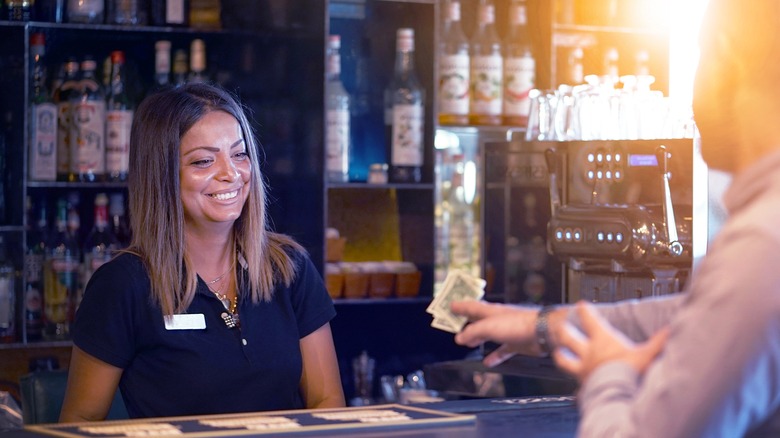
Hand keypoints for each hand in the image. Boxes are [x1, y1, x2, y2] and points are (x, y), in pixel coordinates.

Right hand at [450, 300, 538, 366]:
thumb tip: (459, 338)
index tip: (450, 305)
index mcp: (491, 311)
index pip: (471, 306)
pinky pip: (502, 350)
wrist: (543, 332)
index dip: (460, 306)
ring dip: (478, 338)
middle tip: (455, 323)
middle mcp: (498, 319)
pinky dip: (495, 356)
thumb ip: (473, 332)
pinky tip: (488, 362)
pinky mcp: (516, 343)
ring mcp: (508, 331)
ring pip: (489, 334)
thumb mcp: (489, 327)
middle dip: (467, 322)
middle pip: (479, 320)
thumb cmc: (518, 324)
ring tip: (467, 343)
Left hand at [553, 301, 669, 382]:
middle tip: (560, 326)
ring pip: (564, 360)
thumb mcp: (646, 354)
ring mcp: (582, 369)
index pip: (589, 320)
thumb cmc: (629, 372)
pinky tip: (574, 386)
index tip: (581, 305)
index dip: (584, 311)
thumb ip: (658, 342)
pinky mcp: (582, 385)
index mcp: (602, 340)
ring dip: (560, 356)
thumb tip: (671, 331)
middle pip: (569, 337)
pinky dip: (573, 383)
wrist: (617, 394)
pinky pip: (574, 383)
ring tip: (557, 353)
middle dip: (564, 330)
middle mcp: (588, 353)